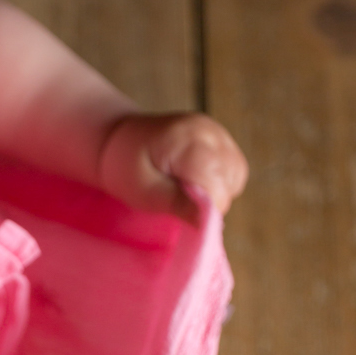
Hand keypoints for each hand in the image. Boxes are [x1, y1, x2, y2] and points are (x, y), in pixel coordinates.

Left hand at [98, 110, 247, 221]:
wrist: (121, 138)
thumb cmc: (126, 166)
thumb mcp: (144, 190)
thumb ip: (177, 203)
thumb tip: (207, 222)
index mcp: (189, 140)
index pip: (216, 187)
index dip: (203, 210)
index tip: (179, 213)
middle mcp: (210, 132)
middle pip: (228, 183)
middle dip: (207, 201)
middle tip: (175, 198)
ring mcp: (219, 132)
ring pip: (234, 178)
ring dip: (215, 192)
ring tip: (182, 188)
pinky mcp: (223, 139)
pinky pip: (234, 170)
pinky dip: (220, 182)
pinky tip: (195, 180)